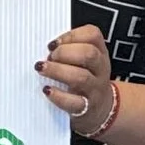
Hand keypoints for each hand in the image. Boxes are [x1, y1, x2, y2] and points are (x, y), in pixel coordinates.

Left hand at [38, 22, 117, 136]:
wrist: (101, 110)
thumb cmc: (85, 80)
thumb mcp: (85, 62)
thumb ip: (69, 51)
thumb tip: (44, 46)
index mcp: (99, 53)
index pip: (93, 35)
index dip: (72, 35)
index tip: (53, 43)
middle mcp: (100, 69)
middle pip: (89, 54)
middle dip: (65, 52)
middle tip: (49, 57)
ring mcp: (95, 89)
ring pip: (81, 77)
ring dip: (58, 71)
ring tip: (42, 69)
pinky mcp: (86, 108)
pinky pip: (74, 102)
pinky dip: (59, 96)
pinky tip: (47, 90)